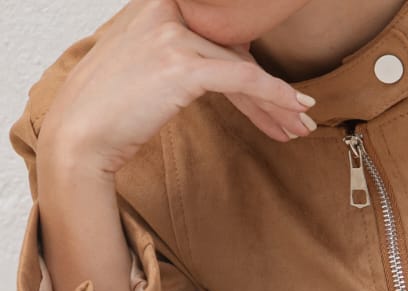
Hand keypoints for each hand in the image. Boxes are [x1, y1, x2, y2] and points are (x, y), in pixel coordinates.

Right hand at [36, 0, 317, 179]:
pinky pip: (243, 77)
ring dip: (278, 101)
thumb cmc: (108, 111)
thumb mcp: (142, 67)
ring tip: (302, 125)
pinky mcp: (182, 65)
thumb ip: (174, 56)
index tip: (277, 96)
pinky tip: (296, 109)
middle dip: (269, 88)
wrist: (79, 135)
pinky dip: (275, 94)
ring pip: (243, 66)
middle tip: (298, 116)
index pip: (218, 35)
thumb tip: (210, 69)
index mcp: (155, 5)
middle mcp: (164, 10)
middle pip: (234, 50)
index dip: (251, 67)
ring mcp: (173, 35)